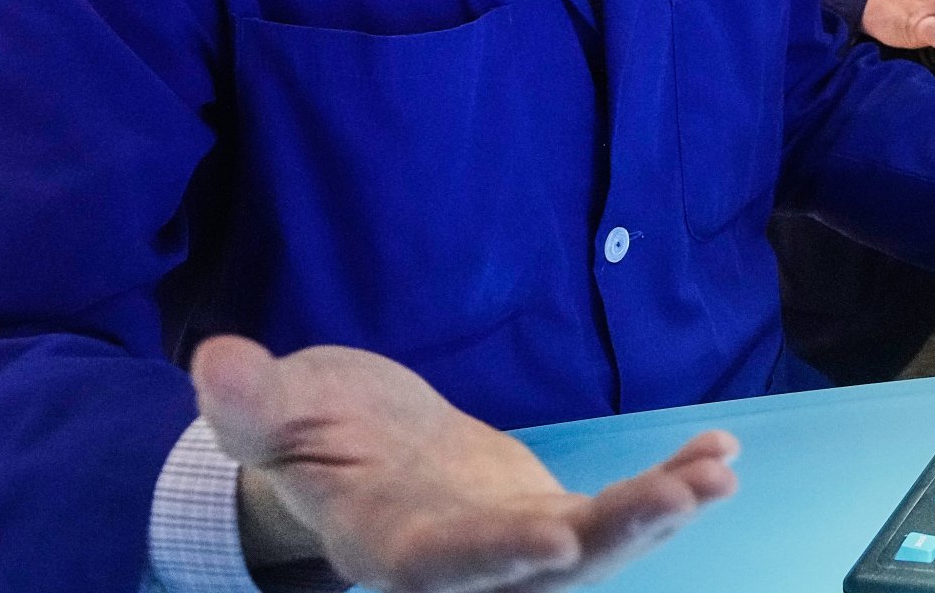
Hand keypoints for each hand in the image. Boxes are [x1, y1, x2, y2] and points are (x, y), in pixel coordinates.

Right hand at [194, 336, 738, 592]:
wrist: (343, 446)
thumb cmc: (301, 428)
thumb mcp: (273, 410)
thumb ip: (255, 405)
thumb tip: (215, 363)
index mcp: (387, 543)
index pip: (442, 561)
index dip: (496, 555)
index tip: (555, 536)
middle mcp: (459, 564)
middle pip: (544, 572)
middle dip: (616, 537)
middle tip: (679, 495)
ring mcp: (511, 549)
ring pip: (593, 550)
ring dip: (657, 515)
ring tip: (715, 474)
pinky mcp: (547, 523)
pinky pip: (614, 516)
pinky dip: (667, 489)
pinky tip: (719, 458)